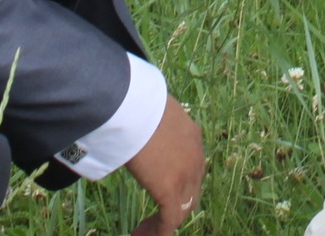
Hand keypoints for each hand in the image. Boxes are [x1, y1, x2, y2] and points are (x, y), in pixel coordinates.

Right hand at [125, 95, 203, 235]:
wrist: (133, 104)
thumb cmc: (134, 101)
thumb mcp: (149, 111)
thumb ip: (147, 125)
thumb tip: (129, 127)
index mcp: (192, 136)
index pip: (191, 168)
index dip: (179, 183)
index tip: (158, 187)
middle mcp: (195, 157)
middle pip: (191, 192)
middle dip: (174, 206)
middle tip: (154, 217)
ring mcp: (185, 175)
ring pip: (181, 209)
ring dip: (164, 222)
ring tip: (143, 231)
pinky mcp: (170, 190)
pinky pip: (169, 220)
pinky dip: (157, 232)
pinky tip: (139, 235)